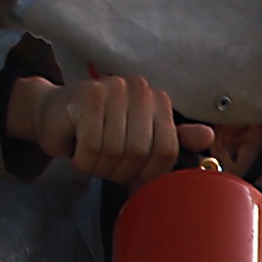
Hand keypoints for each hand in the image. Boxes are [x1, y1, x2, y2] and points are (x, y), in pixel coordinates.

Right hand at [6, 72, 213, 184]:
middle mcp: (139, 89)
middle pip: (140, 153)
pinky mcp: (86, 97)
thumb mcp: (140, 139)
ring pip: (115, 151)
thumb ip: (172, 140)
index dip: (148, 172)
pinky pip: (92, 146)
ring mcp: (113, 89)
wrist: (53, 113)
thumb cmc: (99, 131)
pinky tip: (76, 148)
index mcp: (158, 100)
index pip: (167, 150)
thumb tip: (208, 136)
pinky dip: (83, 158)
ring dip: (99, 166)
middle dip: (120, 170)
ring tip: (90, 156)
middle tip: (105, 165)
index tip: (132, 172)